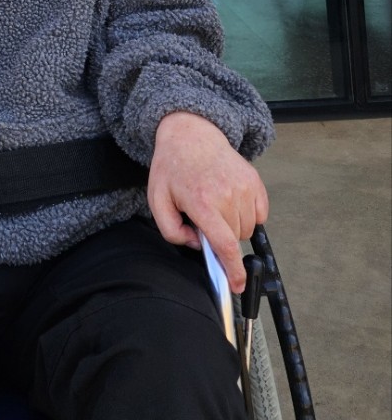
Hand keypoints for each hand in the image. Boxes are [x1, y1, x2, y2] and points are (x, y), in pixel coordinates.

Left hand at [147, 112, 268, 292]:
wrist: (192, 134)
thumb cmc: (173, 168)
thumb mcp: (158, 200)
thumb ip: (172, 231)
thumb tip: (197, 244)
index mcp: (202, 202)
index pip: (225, 245)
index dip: (233, 270)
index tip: (238, 285)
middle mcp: (227, 195)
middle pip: (235, 238)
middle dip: (221, 236)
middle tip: (205, 216)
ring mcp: (244, 187)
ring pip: (248, 228)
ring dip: (234, 225)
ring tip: (216, 204)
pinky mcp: (255, 181)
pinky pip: (260, 213)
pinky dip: (248, 214)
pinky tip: (230, 200)